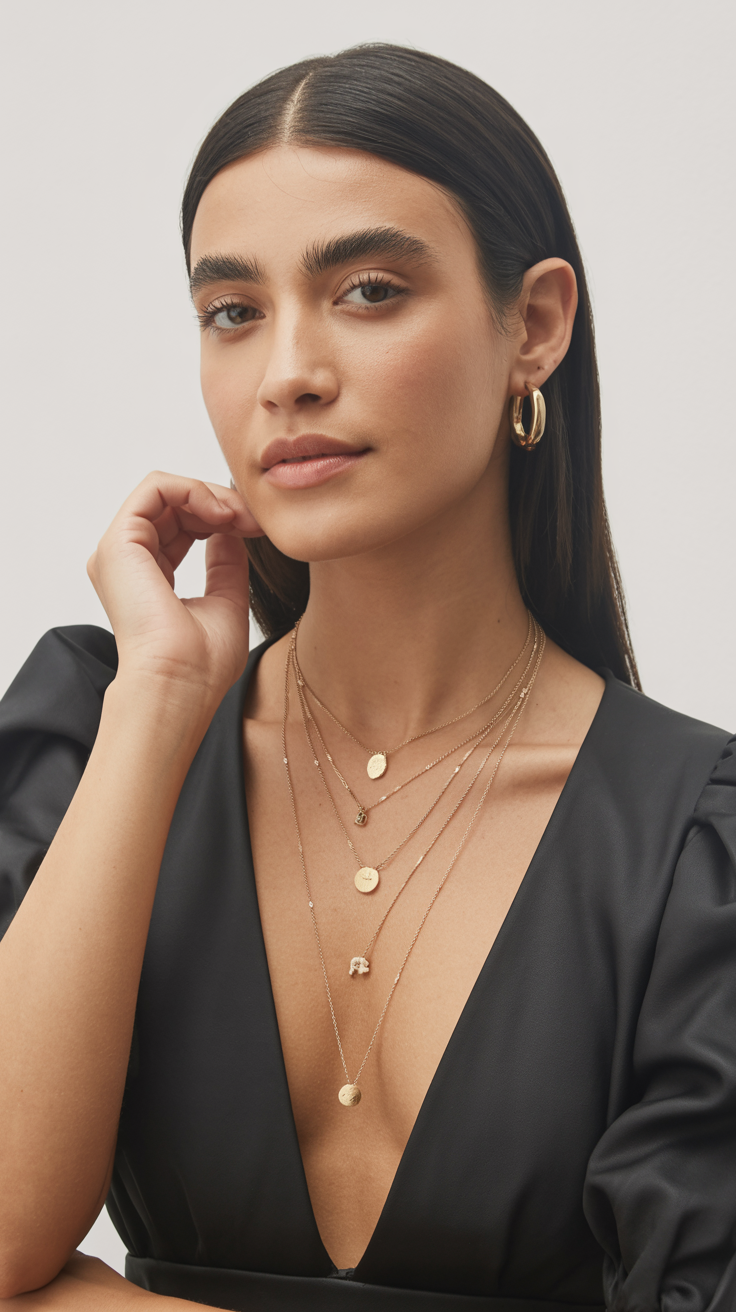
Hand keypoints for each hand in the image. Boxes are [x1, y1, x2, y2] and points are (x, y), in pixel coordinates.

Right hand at [87, 472, 263, 700]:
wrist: (180, 686)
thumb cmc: (201, 665)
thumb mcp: (226, 601)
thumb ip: (225, 563)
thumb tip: (231, 529)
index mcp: (147, 577)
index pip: (184, 525)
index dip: (223, 517)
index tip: (258, 529)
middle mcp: (127, 562)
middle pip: (175, 504)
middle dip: (222, 502)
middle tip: (255, 520)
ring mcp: (119, 551)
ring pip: (166, 490)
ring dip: (211, 495)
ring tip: (241, 517)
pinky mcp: (119, 542)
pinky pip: (156, 488)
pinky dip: (193, 490)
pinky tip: (222, 513)